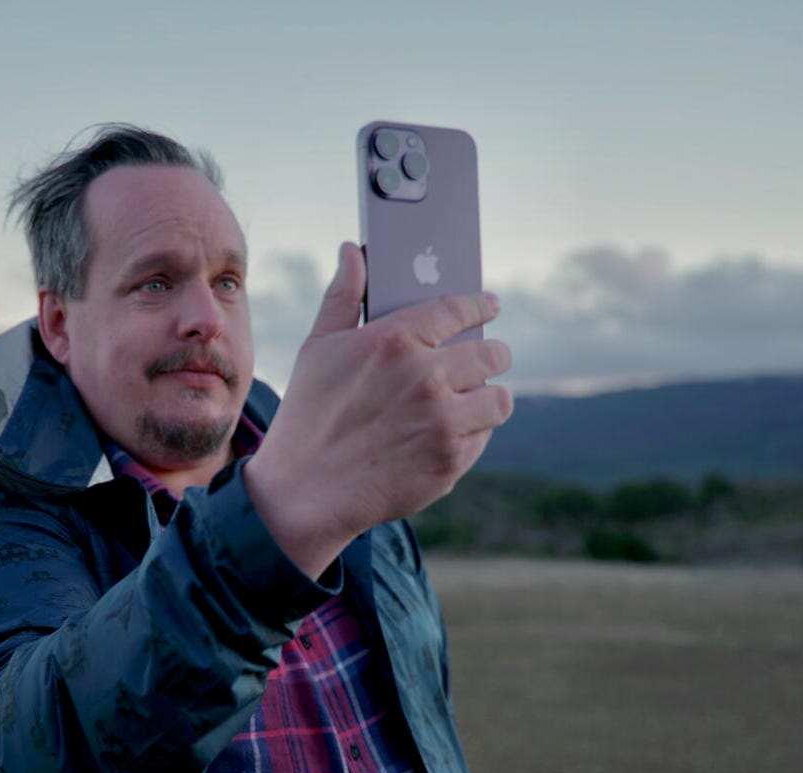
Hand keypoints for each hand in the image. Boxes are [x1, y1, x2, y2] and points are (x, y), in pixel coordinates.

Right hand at [245, 242, 512, 577]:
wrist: (305, 493)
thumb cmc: (308, 416)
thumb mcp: (317, 349)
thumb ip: (342, 296)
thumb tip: (353, 250)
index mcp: (393, 340)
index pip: (457, 309)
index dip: (480, 305)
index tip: (490, 305)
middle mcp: (424, 376)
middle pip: (491, 354)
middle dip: (492, 354)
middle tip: (487, 359)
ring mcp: (442, 420)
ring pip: (497, 398)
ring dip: (487, 398)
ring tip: (471, 401)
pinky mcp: (451, 460)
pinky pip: (483, 437)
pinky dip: (471, 435)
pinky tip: (446, 436)